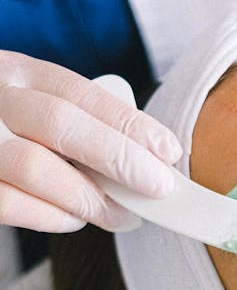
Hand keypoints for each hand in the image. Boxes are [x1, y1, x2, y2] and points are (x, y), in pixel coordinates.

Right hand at [0, 51, 181, 233]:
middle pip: (62, 124)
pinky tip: (74, 218)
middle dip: (119, 158)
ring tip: (121, 214)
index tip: (168, 151)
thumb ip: (76, 123)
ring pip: (35, 169)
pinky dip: (51, 216)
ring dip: (89, 198)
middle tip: (158, 187)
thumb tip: (146, 161)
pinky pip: (10, 203)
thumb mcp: (32, 105)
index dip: (128, 123)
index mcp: (14, 71)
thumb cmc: (6, 128)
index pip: (79, 92)